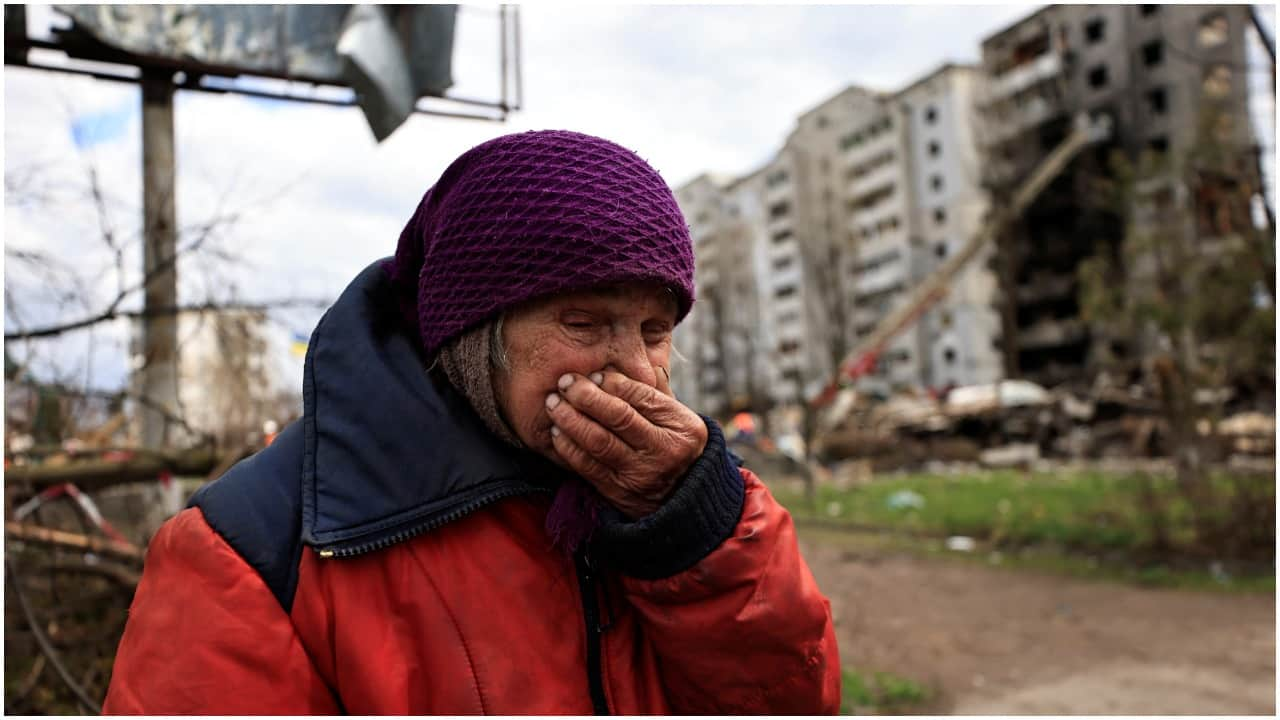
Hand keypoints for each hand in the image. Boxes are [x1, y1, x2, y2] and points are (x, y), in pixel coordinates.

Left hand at [544, 367, 707, 518]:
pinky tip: (557, 431)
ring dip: (570, 419)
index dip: (613, 383)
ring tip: (554, 403)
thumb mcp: (678, 418)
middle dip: (586, 396)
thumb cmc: (674, 446)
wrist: (684, 499)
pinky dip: (568, 447)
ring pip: (598, 442)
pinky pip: (587, 467)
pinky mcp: (618, 493)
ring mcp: (640, 475)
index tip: (592, 374)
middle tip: (565, 382)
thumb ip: (657, 391)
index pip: (642, 397)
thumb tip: (634, 356)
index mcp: (682, 427)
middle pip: (618, 417)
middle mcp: (663, 451)